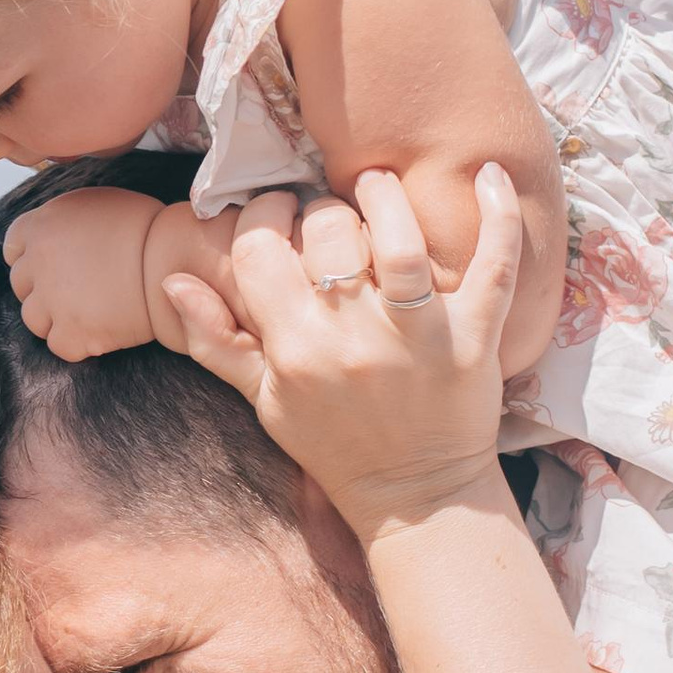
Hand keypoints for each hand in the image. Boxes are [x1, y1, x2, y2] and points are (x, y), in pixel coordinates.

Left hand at [2, 189, 162, 360]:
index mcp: (41, 225)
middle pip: (22, 285)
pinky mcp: (72, 332)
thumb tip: (36, 235)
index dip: (35, 258)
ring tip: (91, 309)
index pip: (13, 248)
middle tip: (80, 289)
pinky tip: (100, 328)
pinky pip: (59, 345)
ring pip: (35, 319)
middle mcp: (39, 261)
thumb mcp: (93, 204)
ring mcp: (52, 300)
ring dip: (57, 317)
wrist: (176, 260)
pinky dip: (77, 343)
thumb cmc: (144, 228)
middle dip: (45, 289)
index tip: (57, 265)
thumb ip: (59, 222)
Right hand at [160, 166, 522, 542]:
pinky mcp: (476, 339)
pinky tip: (489, 175)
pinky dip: (498, 215)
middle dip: (324, 209)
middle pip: (328, 232)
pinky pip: (494, 265)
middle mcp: (353, 338)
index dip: (263, 216)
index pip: (260, 250)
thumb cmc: (334, 444)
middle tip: (333, 220)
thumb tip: (174, 281)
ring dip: (385, 196)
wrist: (416, 496)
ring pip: (401, 239)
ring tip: (378, 185)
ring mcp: (418, 338)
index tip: (278, 214)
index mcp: (294, 349)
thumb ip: (216, 341)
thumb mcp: (264, 400)